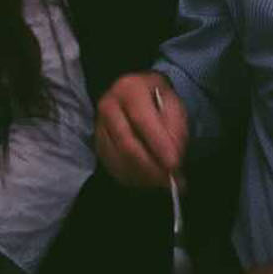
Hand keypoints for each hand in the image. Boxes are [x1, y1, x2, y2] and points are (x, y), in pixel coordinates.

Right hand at [95, 71, 186, 189]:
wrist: (131, 91)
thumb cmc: (156, 96)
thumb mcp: (172, 100)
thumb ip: (175, 126)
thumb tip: (173, 157)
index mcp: (129, 90)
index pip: (143, 120)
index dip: (159, 144)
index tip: (174, 164)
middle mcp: (108, 107)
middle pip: (127, 144)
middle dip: (151, 167)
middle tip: (170, 180)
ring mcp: (99, 127)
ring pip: (118, 159)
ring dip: (143, 176)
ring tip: (163, 183)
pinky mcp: (97, 144)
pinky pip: (113, 167)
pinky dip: (133, 178)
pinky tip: (148, 180)